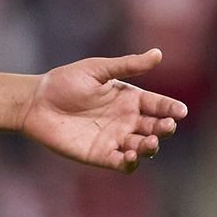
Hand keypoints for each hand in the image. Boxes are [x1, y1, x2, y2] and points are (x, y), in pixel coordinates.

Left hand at [19, 49, 187, 171]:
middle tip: (167, 125)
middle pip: (154, 128)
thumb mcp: (97, 69)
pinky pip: (122, 163)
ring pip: (142, 147)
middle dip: (164, 128)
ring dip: (150, 146)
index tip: (180, 111)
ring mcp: (115, 139)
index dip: (171, 108)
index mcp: (129, 99)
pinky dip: (130, 163)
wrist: (36, 103)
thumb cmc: (65, 82)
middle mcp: (126, 120)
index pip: (158, 105)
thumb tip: (158, 53)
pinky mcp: (100, 155)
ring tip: (150, 141)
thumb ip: (127, 65)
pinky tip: (130, 156)